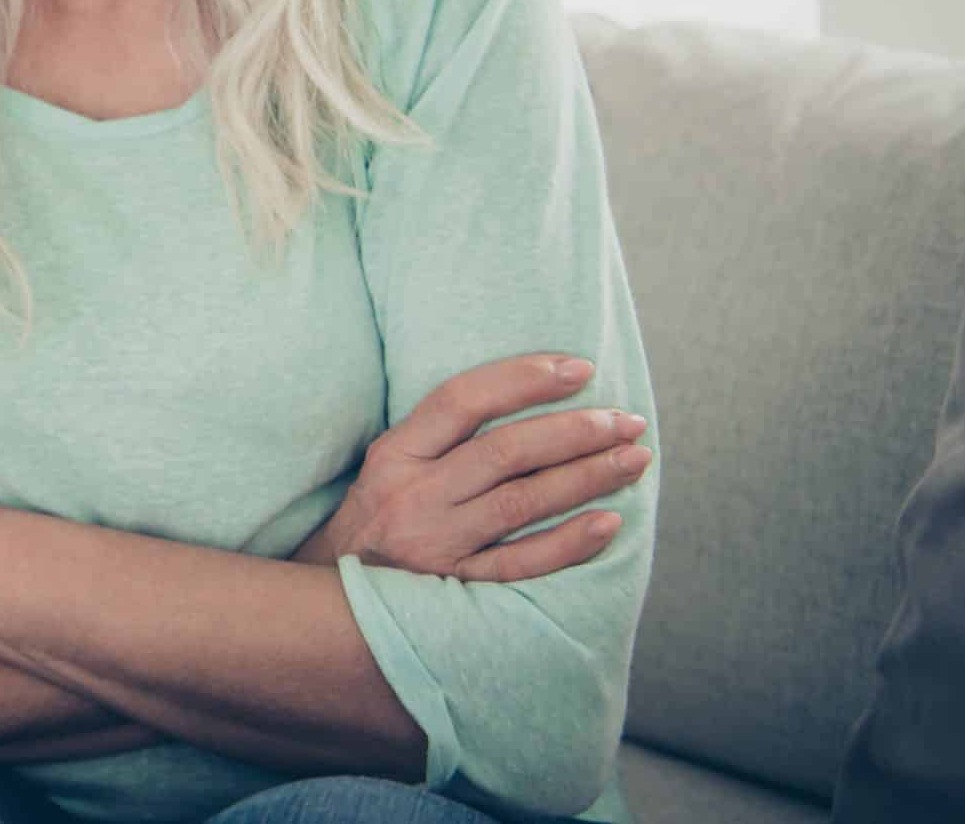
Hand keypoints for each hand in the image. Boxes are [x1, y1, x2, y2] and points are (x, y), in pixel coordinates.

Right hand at [294, 353, 651, 582]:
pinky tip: (608, 522)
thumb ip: (441, 435)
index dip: (523, 378)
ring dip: (586, 477)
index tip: (579, 369)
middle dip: (575, 431)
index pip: (462, 400)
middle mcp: (413, 494)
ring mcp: (435, 544)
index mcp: (395, 453)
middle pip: (505, 451)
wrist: (331, 595)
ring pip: (522, 502)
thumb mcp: (389, 464)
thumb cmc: (378, 516)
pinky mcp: (456, 587)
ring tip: (633, 459)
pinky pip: (522, 564)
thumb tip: (527, 394)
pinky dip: (568, 543)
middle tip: (626, 421)